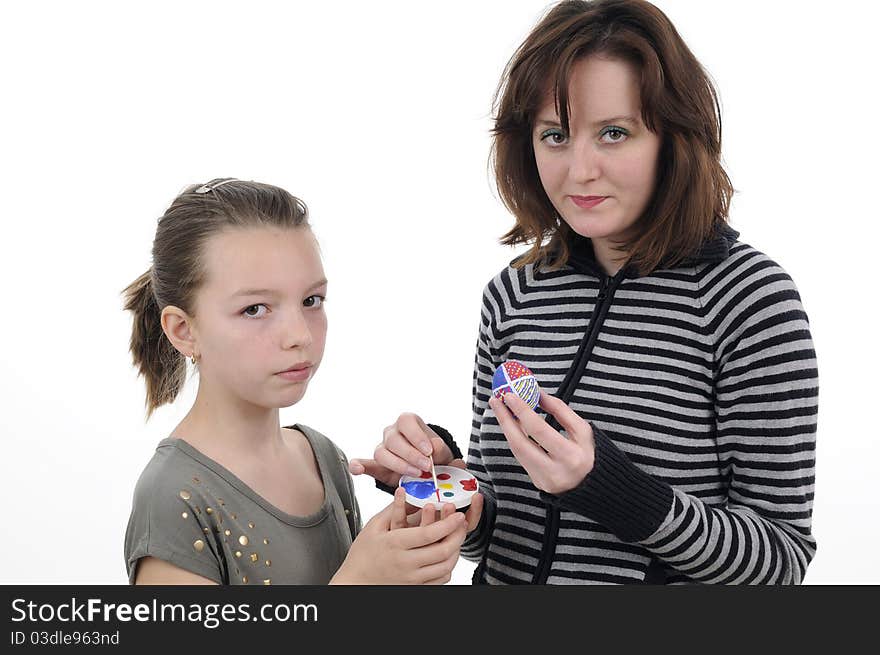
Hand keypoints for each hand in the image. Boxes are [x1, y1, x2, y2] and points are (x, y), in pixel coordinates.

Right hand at [330, 487, 467, 584]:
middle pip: (443, 551)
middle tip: (462, 524)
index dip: (448, 523)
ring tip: (457, 538)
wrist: (354, 583)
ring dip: (456, 551)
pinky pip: (440, 580)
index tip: (457, 514)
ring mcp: (412, 579)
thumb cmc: (362, 554)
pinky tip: (447, 555)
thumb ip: (392, 510)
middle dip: (458, 536)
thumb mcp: (373, 527)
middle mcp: (406, 563)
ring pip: (445, 567)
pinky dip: (448, 567)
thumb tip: (406, 491)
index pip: (430, 533)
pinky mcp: (415, 588)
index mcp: (395, 544)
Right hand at [348, 412, 464, 485]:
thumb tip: (434, 447)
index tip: (429, 451)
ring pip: (381, 453)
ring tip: (415, 474)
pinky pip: (364, 463)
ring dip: (398, 465)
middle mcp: (392, 432)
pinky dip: (358, 466)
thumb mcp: (442, 451)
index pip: (406, 422)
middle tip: (426, 467)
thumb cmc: (434, 455)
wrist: (428, 468)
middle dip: (411, 455)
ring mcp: (383, 448)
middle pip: (393, 440)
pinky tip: (357, 470)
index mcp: (408, 422)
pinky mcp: (377, 465)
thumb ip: (440, 449)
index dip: (417, 436)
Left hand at [488, 391, 594, 494]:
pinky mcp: (537, 483)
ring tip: (500, 409)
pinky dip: (515, 439)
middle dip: (505, 419)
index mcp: (571, 457)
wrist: (595, 486)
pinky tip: (511, 425)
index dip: (522, 411)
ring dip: (507, 428)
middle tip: (495, 400)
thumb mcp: (582, 430)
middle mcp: (555, 472)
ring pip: (517, 452)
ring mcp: (544, 480)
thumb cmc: (590, 453)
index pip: (539, 430)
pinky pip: (521, 458)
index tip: (510, 395)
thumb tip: (537, 392)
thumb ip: (560, 410)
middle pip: (521, 443)